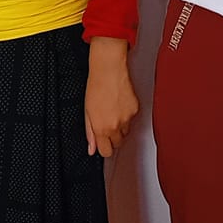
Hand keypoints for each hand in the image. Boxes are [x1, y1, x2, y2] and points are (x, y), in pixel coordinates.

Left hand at [83, 37, 138, 157]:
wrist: (108, 70)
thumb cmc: (96, 87)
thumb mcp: (87, 112)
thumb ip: (90, 133)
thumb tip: (91, 148)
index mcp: (101, 128)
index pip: (106, 152)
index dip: (104, 147)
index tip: (102, 142)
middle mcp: (115, 126)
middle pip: (118, 143)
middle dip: (112, 137)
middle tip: (107, 123)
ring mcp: (127, 118)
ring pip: (126, 132)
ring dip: (120, 126)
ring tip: (113, 111)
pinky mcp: (135, 110)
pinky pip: (132, 119)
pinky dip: (127, 115)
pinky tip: (120, 104)